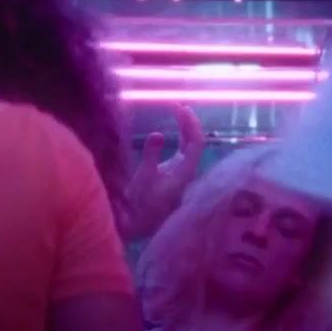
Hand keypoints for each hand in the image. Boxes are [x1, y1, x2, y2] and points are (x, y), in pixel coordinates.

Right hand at [124, 104, 205, 242]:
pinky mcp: (172, 175)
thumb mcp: (143, 178)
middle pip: (195, 143)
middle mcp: (187, 172)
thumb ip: (151, 155)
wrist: (135, 225)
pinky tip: (172, 130)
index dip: (190, 123)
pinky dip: (179, 138)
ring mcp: (181, 173)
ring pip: (190, 147)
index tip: (179, 107)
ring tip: (176, 112)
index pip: (196, 142)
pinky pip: (182, 152)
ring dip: (185, 129)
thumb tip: (158, 134)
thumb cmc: (138, 203)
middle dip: (189, 123)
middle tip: (177, 105)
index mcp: (184, 172)